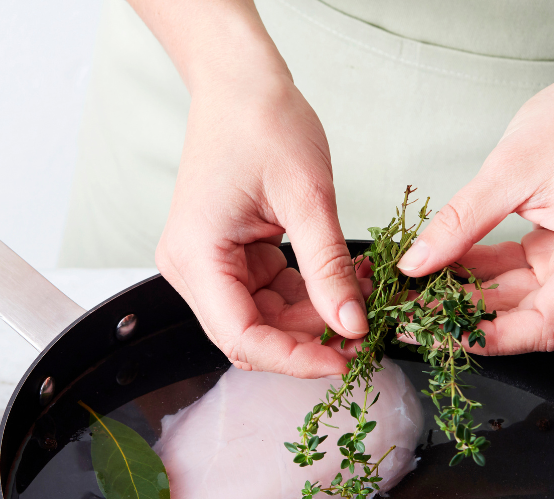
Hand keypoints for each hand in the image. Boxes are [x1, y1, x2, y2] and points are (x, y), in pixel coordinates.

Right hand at [156, 71, 366, 376]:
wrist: (241, 84)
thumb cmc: (262, 121)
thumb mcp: (307, 198)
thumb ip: (328, 269)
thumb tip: (350, 325)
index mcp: (196, 256)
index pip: (242, 338)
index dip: (294, 360)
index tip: (342, 359)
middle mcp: (192, 268)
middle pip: (251, 336)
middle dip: (307, 339)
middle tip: (361, 329)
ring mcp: (209, 266)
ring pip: (264, 322)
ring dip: (312, 319)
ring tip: (357, 294)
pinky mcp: (229, 260)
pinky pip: (269, 298)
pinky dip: (306, 297)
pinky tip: (338, 282)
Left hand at [397, 58, 553, 354]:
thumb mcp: (510, 168)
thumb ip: (459, 224)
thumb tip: (414, 265)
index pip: (544, 326)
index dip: (490, 338)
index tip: (438, 332)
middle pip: (527, 318)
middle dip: (466, 317)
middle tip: (410, 311)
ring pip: (519, 301)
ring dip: (469, 298)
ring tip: (417, 291)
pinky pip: (521, 278)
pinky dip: (484, 275)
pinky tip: (444, 270)